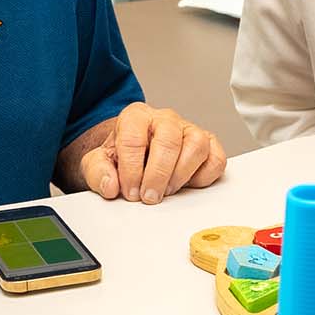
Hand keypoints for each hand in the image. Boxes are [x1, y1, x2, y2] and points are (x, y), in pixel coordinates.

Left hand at [82, 102, 225, 204]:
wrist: (136, 156)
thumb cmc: (121, 158)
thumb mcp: (98, 164)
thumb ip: (97, 173)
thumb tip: (110, 186)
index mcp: (136, 117)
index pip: (134, 138)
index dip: (131, 169)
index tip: (129, 192)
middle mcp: (165, 119)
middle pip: (168, 140)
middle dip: (158, 174)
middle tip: (149, 197)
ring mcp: (189, 130)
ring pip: (197, 145)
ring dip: (181, 174)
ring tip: (167, 191)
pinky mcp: (209, 145)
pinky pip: (216, 159)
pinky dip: (204, 177)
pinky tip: (187, 185)